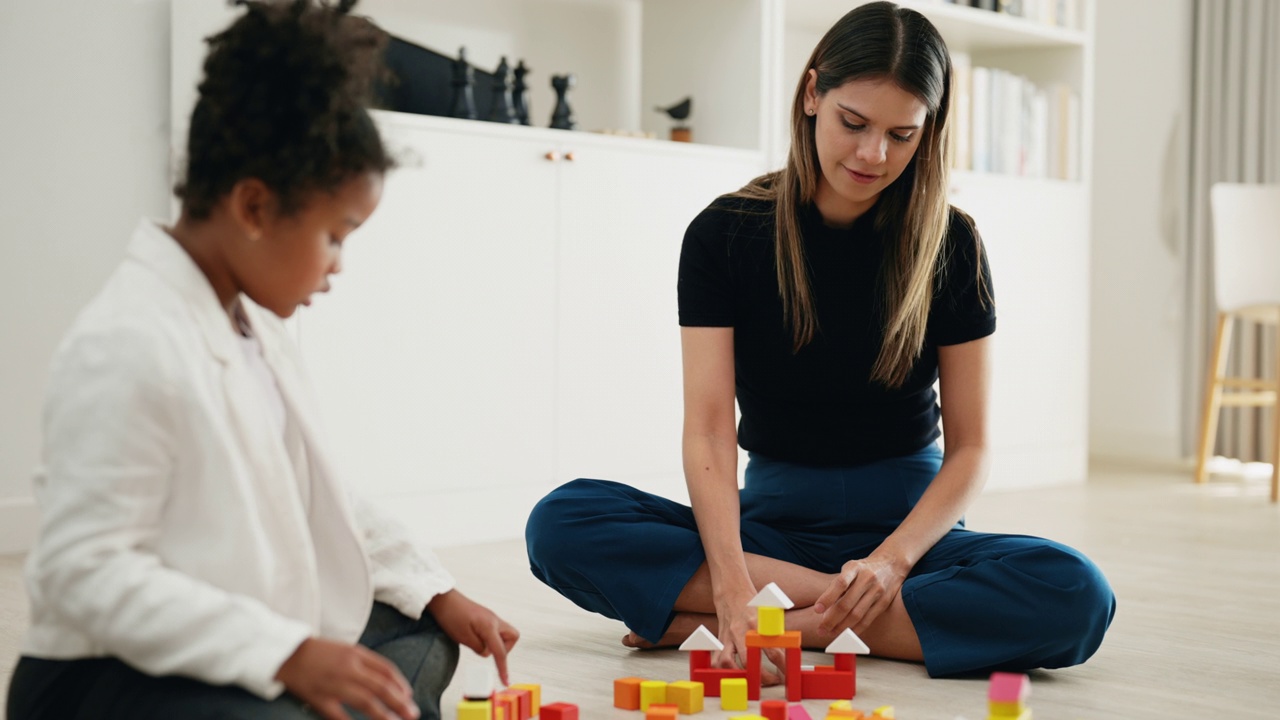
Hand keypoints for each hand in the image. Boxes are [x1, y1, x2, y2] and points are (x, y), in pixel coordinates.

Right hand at [276, 637, 419, 719]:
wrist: (286, 652)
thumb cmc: (317, 652)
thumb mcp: (345, 649)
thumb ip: (365, 662)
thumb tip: (388, 680)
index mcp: (356, 654)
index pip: (386, 669)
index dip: (400, 684)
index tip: (409, 696)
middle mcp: (348, 668)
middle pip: (381, 686)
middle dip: (399, 702)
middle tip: (413, 713)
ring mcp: (333, 684)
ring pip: (366, 701)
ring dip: (383, 714)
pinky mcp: (319, 697)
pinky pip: (339, 714)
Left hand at [428, 589, 519, 684]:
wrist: (443, 600)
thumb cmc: (451, 616)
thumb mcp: (463, 637)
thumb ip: (478, 648)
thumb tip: (486, 652)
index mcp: (489, 626)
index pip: (501, 651)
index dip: (503, 668)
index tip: (505, 681)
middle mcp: (494, 620)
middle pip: (512, 637)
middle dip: (505, 648)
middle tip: (489, 652)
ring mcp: (491, 617)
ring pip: (505, 633)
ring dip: (496, 643)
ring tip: (477, 643)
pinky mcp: (486, 617)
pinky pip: (495, 630)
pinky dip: (489, 638)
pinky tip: (474, 637)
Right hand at [712, 587, 783, 685]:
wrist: (731, 592)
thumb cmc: (752, 604)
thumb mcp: (768, 615)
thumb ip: (776, 635)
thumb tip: (785, 656)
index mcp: (756, 623)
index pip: (771, 649)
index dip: (781, 665)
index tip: (787, 674)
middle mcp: (740, 630)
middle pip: (748, 659)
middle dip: (761, 676)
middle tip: (772, 681)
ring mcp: (727, 636)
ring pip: (727, 661)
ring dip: (738, 675)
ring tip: (751, 681)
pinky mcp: (719, 640)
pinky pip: (716, 658)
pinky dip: (722, 670)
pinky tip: (732, 674)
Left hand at [813, 553, 908, 637]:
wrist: (891, 563)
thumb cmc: (863, 568)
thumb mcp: (850, 568)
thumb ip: (838, 584)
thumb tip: (824, 608)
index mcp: (855, 567)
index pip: (840, 584)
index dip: (827, 598)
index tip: (816, 610)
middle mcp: (867, 578)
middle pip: (847, 604)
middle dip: (831, 619)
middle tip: (821, 629)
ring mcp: (878, 591)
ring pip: (857, 614)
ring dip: (842, 627)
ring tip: (831, 633)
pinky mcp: (884, 602)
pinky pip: (868, 619)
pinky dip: (856, 629)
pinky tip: (846, 634)